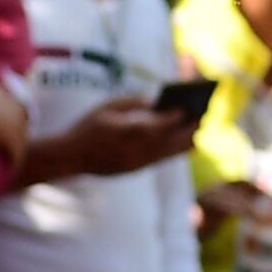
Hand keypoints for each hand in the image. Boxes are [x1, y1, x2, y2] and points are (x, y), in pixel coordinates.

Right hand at [39, 94, 193, 179]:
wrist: (72, 157)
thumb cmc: (88, 126)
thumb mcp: (107, 107)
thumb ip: (133, 103)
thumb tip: (157, 101)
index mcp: (125, 132)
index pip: (156, 125)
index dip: (173, 117)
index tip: (185, 108)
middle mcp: (134, 150)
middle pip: (168, 140)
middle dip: (185, 129)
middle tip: (200, 117)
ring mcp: (136, 163)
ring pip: (167, 153)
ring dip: (183, 142)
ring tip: (196, 130)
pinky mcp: (136, 170)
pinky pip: (160, 160)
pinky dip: (173, 151)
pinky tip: (183, 143)